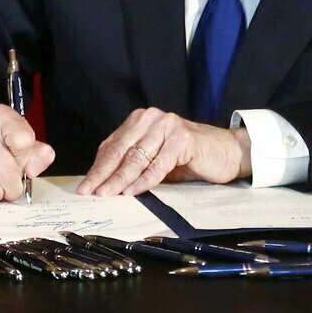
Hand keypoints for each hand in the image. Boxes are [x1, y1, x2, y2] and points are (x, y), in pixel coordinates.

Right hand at [0, 104, 55, 203]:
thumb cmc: (1, 147)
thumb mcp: (26, 144)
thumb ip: (40, 155)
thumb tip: (32, 170)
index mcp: (2, 117)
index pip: (23, 141)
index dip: (26, 158)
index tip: (22, 160)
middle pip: (9, 171)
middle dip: (14, 185)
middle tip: (11, 182)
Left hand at [79, 108, 250, 196]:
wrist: (226, 151)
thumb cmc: (188, 157)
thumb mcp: (155, 158)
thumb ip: (133, 163)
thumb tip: (104, 182)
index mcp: (140, 120)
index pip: (112, 145)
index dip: (98, 167)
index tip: (85, 186)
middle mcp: (151, 118)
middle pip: (120, 151)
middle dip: (103, 174)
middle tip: (89, 192)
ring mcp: (167, 126)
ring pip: (136, 158)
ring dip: (119, 179)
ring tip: (106, 194)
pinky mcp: (182, 138)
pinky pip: (157, 165)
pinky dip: (143, 181)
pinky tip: (132, 191)